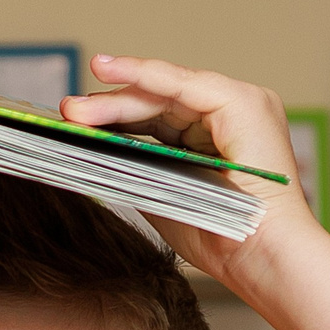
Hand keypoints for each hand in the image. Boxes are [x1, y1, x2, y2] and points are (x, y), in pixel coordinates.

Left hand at [58, 56, 314, 284]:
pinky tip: (110, 72)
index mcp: (217, 135)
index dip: (116, 118)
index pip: (159, 117)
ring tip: (75, 106)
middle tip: (67, 111)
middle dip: (109, 107)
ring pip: (165, 90)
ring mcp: (240, 101)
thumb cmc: (221, 239)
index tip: (75, 120)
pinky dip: (144, 76)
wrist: (262, 257)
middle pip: (158, 101)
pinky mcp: (242, 100)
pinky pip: (181, 83)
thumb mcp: (166, 197)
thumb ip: (139, 169)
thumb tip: (94, 151)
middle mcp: (230, 112)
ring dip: (117, 97)